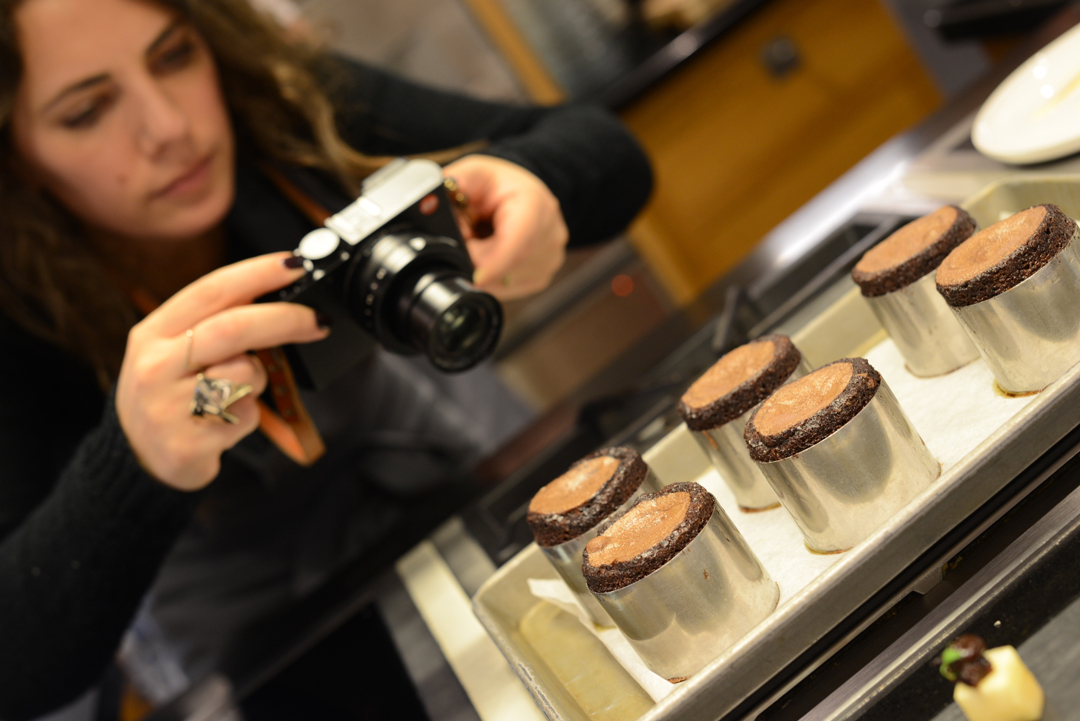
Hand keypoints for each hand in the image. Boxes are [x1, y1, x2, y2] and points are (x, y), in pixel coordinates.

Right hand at [114, 253, 329, 490]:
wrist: (139, 458)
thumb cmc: (173, 394)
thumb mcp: (177, 351)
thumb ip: (217, 323)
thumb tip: (279, 293)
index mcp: (153, 332)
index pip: (210, 291)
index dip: (257, 274)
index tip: (294, 266)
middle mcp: (154, 366)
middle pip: (233, 328)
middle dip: (285, 319)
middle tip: (318, 321)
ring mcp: (166, 407)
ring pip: (244, 374)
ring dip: (259, 379)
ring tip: (237, 393)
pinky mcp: (186, 444)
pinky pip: (245, 417)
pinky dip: (249, 416)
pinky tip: (225, 423)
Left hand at [443, 155, 568, 299]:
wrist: (524, 193)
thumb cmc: (499, 183)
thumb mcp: (475, 172)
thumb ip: (455, 184)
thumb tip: (430, 203)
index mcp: (536, 206)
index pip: (518, 242)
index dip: (495, 264)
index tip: (474, 277)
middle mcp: (550, 234)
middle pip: (508, 266)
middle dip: (477, 260)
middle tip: (465, 239)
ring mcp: (551, 258)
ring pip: (507, 281)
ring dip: (484, 270)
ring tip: (480, 241)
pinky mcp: (543, 275)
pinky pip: (510, 288)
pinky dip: (493, 277)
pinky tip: (491, 254)